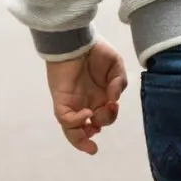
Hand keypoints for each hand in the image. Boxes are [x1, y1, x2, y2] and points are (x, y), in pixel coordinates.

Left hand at [46, 40, 128, 155]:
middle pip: (91, 126)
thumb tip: (114, 100)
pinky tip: (86, 115)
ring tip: (91, 140)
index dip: (110, 117)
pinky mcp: (61, 101)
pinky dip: (76, 122)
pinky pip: (65, 119)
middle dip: (102, 123)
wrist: (76, 40)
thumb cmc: (96, 51)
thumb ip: (119, 84)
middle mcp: (86, 103)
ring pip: (74, 130)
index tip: (114, 106)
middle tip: (106, 111)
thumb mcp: (116, 66)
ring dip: (82, 139)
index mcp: (100, 97)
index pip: (103, 117)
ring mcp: (72, 104)